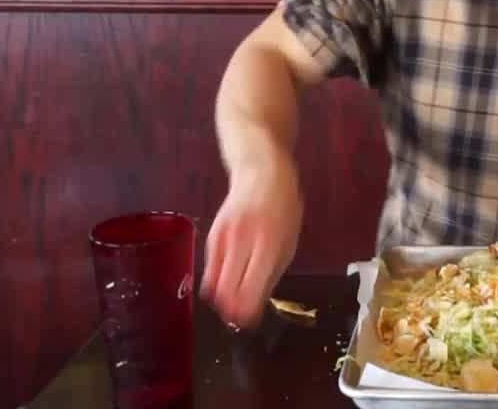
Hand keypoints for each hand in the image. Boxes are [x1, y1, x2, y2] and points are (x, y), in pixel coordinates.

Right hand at [199, 167, 302, 328]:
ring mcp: (224, 238)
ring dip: (220, 300)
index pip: (251, 289)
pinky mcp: (212, 234)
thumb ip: (271, 275)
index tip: (247, 323)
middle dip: (230, 311)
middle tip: (237, 320)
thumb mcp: (288, 243)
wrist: (261, 174)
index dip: (247, 312)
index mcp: (268, 246)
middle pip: (228, 290)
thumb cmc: (283, 210)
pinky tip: (222, 286)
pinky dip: (214, 282)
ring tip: (229, 308)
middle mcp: (242, 243)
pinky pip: (209, 268)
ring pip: (214, 282)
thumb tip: (256, 306)